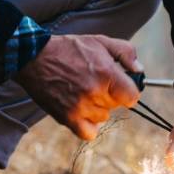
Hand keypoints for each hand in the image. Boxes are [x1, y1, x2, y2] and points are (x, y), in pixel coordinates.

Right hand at [15, 34, 141, 139]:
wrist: (35, 57)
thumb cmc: (69, 49)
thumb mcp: (100, 41)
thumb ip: (125, 53)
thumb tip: (139, 70)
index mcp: (106, 74)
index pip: (132, 97)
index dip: (128, 91)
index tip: (121, 87)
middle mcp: (95, 92)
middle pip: (116, 106)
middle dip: (109, 95)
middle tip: (94, 83)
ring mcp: (81, 107)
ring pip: (102, 117)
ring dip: (97, 108)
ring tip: (83, 92)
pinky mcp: (67, 118)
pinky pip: (88, 132)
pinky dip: (88, 125)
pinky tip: (81, 111)